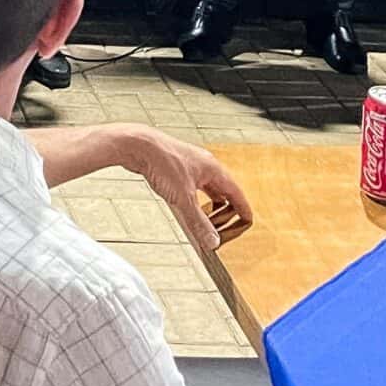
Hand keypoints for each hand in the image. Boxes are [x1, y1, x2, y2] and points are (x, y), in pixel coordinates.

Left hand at [120, 127, 253, 250]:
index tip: (248, 219)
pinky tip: (188, 205)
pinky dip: (194, 198)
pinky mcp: (174, 166)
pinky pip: (191, 185)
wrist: (137, 144)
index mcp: (212, 167)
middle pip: (221, 188)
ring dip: (210, 202)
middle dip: (226, 206)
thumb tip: (212, 241)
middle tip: (230, 222)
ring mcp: (188, 163)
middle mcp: (203, 163)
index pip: (235, 190)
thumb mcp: (183, 198)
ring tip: (211, 217)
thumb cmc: (161, 161)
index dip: (242, 207)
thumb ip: (198, 222)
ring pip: (205, 186)